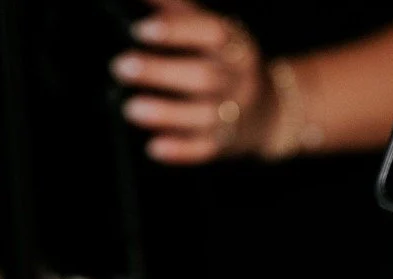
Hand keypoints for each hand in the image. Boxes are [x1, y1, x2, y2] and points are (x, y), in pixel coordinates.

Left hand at [111, 0, 272, 163]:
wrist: (271, 112)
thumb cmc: (230, 64)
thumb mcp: (216, 33)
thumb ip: (180, 12)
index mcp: (236, 46)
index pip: (211, 34)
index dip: (177, 31)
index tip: (141, 29)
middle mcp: (238, 81)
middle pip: (203, 77)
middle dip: (160, 72)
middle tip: (121, 66)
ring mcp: (233, 116)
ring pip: (202, 116)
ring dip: (165, 114)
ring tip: (130, 108)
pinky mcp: (224, 145)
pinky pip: (203, 150)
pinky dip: (179, 151)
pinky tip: (154, 147)